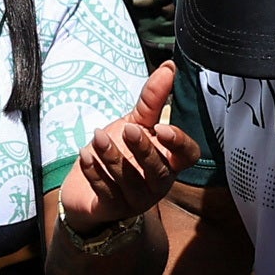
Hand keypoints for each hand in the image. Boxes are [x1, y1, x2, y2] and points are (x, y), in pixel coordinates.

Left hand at [59, 63, 195, 228]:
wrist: (85, 187)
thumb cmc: (119, 151)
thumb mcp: (135, 122)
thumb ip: (153, 99)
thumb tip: (169, 66)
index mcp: (169, 160)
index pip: (188, 156)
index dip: (179, 144)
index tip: (161, 127)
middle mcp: (157, 182)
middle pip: (159, 171)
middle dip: (143, 150)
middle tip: (128, 130)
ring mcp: (135, 199)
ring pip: (129, 181)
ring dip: (113, 158)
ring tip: (98, 137)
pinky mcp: (112, 208)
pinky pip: (105, 192)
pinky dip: (94, 173)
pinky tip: (85, 155)